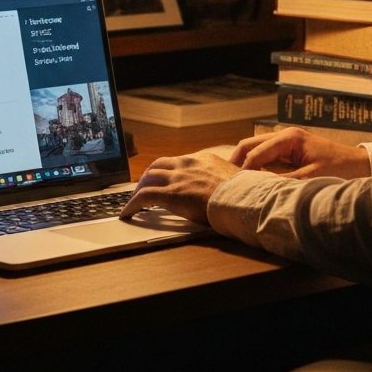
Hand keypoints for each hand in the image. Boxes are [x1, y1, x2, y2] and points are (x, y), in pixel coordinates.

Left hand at [120, 150, 239, 225]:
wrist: (242, 199)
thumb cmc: (243, 193)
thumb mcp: (235, 178)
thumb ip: (225, 179)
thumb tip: (230, 186)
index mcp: (203, 159)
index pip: (178, 161)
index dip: (168, 170)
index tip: (165, 177)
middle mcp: (187, 164)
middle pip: (159, 165)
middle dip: (148, 175)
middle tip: (143, 186)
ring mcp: (178, 178)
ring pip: (148, 177)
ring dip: (139, 188)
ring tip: (134, 199)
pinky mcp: (171, 194)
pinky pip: (144, 196)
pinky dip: (132, 203)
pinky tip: (128, 212)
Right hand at [230, 127, 370, 179]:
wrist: (360, 165)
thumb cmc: (340, 169)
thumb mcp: (311, 178)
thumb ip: (285, 182)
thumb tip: (260, 190)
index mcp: (289, 138)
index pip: (256, 152)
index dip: (244, 169)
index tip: (233, 186)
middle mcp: (285, 135)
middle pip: (250, 144)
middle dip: (237, 161)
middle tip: (226, 181)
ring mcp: (287, 141)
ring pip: (256, 148)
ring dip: (245, 162)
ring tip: (236, 181)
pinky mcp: (290, 150)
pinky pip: (266, 154)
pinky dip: (256, 164)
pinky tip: (253, 179)